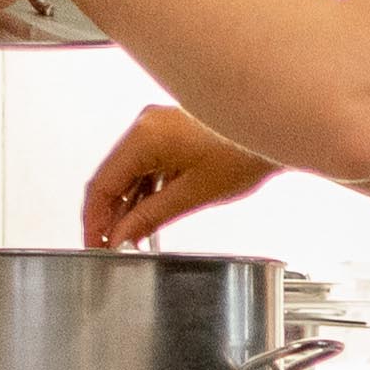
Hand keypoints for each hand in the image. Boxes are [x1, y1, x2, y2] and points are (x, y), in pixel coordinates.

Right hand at [84, 106, 279, 247]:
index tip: (94, 243)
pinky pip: (146, 163)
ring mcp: (158, 125)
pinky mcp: (171, 131)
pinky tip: (147, 213)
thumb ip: (150, 216)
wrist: (276, 132)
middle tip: (109, 244)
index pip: (104, 184)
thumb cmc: (245, 154)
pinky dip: (144, 189)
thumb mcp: (193, 195)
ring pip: (129, 171)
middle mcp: (146, 124)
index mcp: (145, 136)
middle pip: (113, 176)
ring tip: (130, 235)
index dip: (95, 219)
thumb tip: (122, 234)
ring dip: (128, 203)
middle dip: (110, 214)